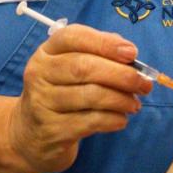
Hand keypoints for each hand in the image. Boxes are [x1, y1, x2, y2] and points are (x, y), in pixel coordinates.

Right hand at [8, 25, 152, 172]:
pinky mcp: (52, 130)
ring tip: (135, 104)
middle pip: (83, 67)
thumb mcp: (70, 68)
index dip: (105, 43)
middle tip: (144, 84)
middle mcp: (40, 74)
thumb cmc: (60, 93)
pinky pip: (90, 121)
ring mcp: (42, 103)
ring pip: (90, 96)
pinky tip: (121, 119)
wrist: (29, 134)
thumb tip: (130, 54)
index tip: (132, 53)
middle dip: (120, 74)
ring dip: (121, 99)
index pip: (72, 37)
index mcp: (47, 52)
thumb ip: (98, 55)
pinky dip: (112, 119)